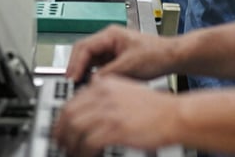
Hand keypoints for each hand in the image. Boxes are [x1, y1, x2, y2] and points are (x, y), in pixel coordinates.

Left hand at [53, 75, 178, 156]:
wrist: (174, 115)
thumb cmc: (156, 107)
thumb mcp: (127, 91)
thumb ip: (108, 94)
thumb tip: (91, 107)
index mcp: (105, 84)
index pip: (73, 100)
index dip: (63, 118)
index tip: (61, 128)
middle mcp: (103, 95)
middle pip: (69, 113)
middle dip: (61, 132)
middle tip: (60, 143)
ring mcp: (109, 111)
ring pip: (75, 128)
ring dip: (70, 144)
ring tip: (70, 152)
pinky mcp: (115, 128)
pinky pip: (88, 142)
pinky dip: (83, 152)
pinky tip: (85, 156)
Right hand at [65, 24, 175, 81]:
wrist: (171, 57)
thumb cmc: (156, 55)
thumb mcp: (130, 66)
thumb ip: (108, 73)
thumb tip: (91, 82)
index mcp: (110, 35)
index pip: (84, 47)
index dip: (76, 63)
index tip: (72, 77)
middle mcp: (108, 40)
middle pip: (83, 52)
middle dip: (76, 67)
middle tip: (70, 82)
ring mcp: (110, 49)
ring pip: (89, 60)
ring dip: (83, 72)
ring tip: (79, 86)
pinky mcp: (114, 59)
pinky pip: (97, 66)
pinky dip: (92, 75)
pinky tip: (92, 85)